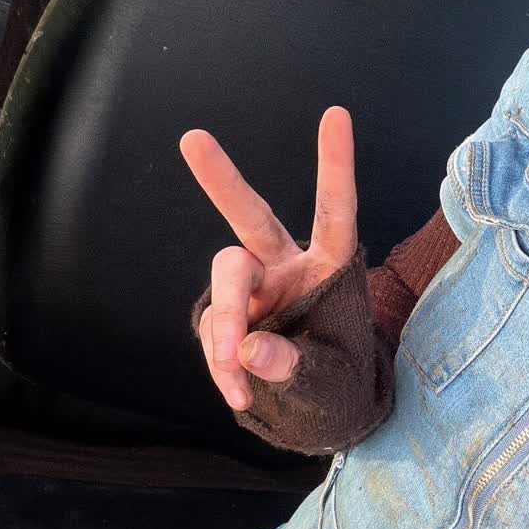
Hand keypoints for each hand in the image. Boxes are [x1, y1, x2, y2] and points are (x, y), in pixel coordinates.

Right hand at [179, 107, 357, 410]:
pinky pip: (213, 332)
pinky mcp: (226, 317)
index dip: (335, 166)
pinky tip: (239, 393)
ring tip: (234, 372)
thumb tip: (248, 350)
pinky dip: (221, 366)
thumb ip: (293, 366)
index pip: (334, 212)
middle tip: (192, 137)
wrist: (316, 414)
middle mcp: (287, 268)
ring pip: (225, 279)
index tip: (336, 114)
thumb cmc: (337, 385)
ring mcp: (252, 291)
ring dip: (224, 322)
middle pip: (252, 218)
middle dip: (222, 181)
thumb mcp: (330, 383)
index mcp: (331, 268)